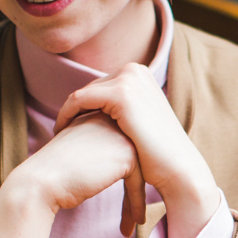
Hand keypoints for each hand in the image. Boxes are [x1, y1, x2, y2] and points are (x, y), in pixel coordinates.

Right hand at [0, 113, 144, 237]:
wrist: (40, 182)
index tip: (123, 200)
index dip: (121, 176)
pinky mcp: (127, 154)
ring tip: (134, 222)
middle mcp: (110, 120)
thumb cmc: (51, 175)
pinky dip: (137, 204)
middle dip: (133, 190)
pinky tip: (135, 222)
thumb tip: (110, 167)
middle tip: (133, 216)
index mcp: (95, 115)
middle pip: (130, 159)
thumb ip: (93, 151)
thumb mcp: (75, 153)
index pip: (117, 147)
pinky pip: (139, 182)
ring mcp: (121, 135)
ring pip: (139, 171)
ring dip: (136, 200)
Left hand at [53, 63, 219, 237]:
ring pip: (82, 94)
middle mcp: (135, 70)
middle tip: (62, 130)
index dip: (85, 106)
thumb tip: (104, 111)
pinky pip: (78, 100)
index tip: (72, 125)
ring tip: (61, 134)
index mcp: (141, 73)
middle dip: (76, 109)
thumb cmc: (158, 153)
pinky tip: (62, 133)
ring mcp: (128, 79)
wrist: (177, 167)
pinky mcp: (120, 93)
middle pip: (91, 88)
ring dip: (68, 113)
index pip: (102, 86)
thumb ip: (124, 110)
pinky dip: (66, 115)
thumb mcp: (141, 121)